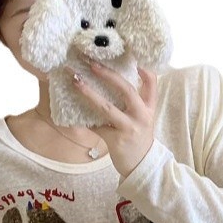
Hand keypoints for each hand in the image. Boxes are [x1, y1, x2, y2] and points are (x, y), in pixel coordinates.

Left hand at [65, 61, 157, 178]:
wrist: (142, 166)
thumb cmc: (138, 138)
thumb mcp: (144, 118)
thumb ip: (136, 101)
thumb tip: (114, 79)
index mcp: (148, 107)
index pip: (152, 84)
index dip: (144, 70)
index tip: (133, 57)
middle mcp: (141, 115)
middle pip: (126, 90)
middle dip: (107, 75)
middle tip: (92, 63)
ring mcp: (128, 128)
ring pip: (107, 108)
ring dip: (89, 94)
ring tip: (76, 82)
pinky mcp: (116, 140)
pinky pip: (95, 127)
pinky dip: (83, 121)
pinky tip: (71, 115)